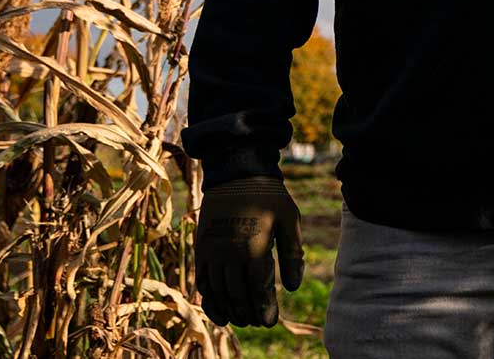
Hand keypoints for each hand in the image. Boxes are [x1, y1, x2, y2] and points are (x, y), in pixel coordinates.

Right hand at [194, 175, 304, 326]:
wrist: (236, 172)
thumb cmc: (270, 196)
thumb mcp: (290, 220)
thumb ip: (292, 254)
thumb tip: (293, 287)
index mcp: (253, 246)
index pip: (257, 289)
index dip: (263, 308)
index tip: (269, 322)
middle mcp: (229, 252)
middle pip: (237, 294)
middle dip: (248, 313)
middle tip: (257, 322)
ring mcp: (211, 250)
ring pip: (218, 292)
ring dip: (230, 309)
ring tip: (241, 319)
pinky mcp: (200, 247)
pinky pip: (202, 281)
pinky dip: (210, 299)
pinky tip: (220, 309)